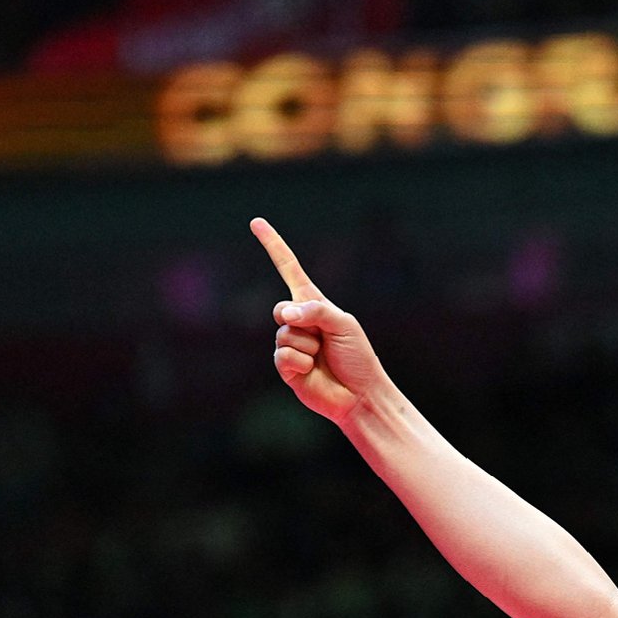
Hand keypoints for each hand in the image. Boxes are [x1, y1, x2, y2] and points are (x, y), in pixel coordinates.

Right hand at [252, 217, 389, 425]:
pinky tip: (312, 371)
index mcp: (314, 305)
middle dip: (300, 321)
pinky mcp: (285, 367)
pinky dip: (300, 363)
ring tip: (322, 358)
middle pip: (280, 309)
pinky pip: (282, 356)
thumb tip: (285, 315)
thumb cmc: (358, 357)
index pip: (289, 270)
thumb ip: (315, 311)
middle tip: (323, 339)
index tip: (256, 223)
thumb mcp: (343, 324)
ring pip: (283, 335)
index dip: (273, 246)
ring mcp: (290, 345)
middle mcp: (299, 322)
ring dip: (307, 347)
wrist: (360, 394)